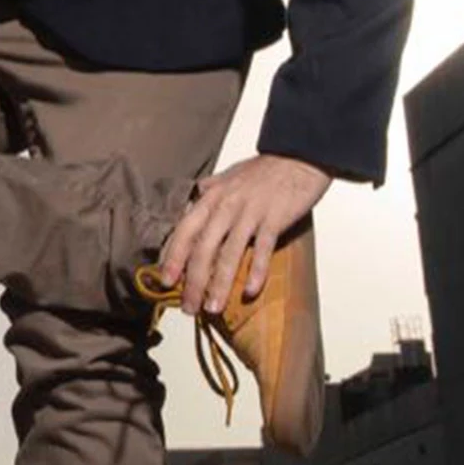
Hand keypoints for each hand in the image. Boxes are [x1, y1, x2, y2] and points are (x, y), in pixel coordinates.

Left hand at [155, 154, 333, 316]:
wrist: (298, 157)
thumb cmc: (263, 170)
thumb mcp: (228, 177)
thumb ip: (210, 190)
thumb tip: (194, 199)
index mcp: (211, 197)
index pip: (185, 231)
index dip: (174, 258)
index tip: (166, 281)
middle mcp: (226, 206)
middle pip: (203, 249)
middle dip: (193, 282)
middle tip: (188, 307)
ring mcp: (250, 212)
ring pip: (229, 254)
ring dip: (219, 284)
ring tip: (213, 307)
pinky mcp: (274, 219)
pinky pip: (262, 249)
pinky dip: (256, 271)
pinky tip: (250, 291)